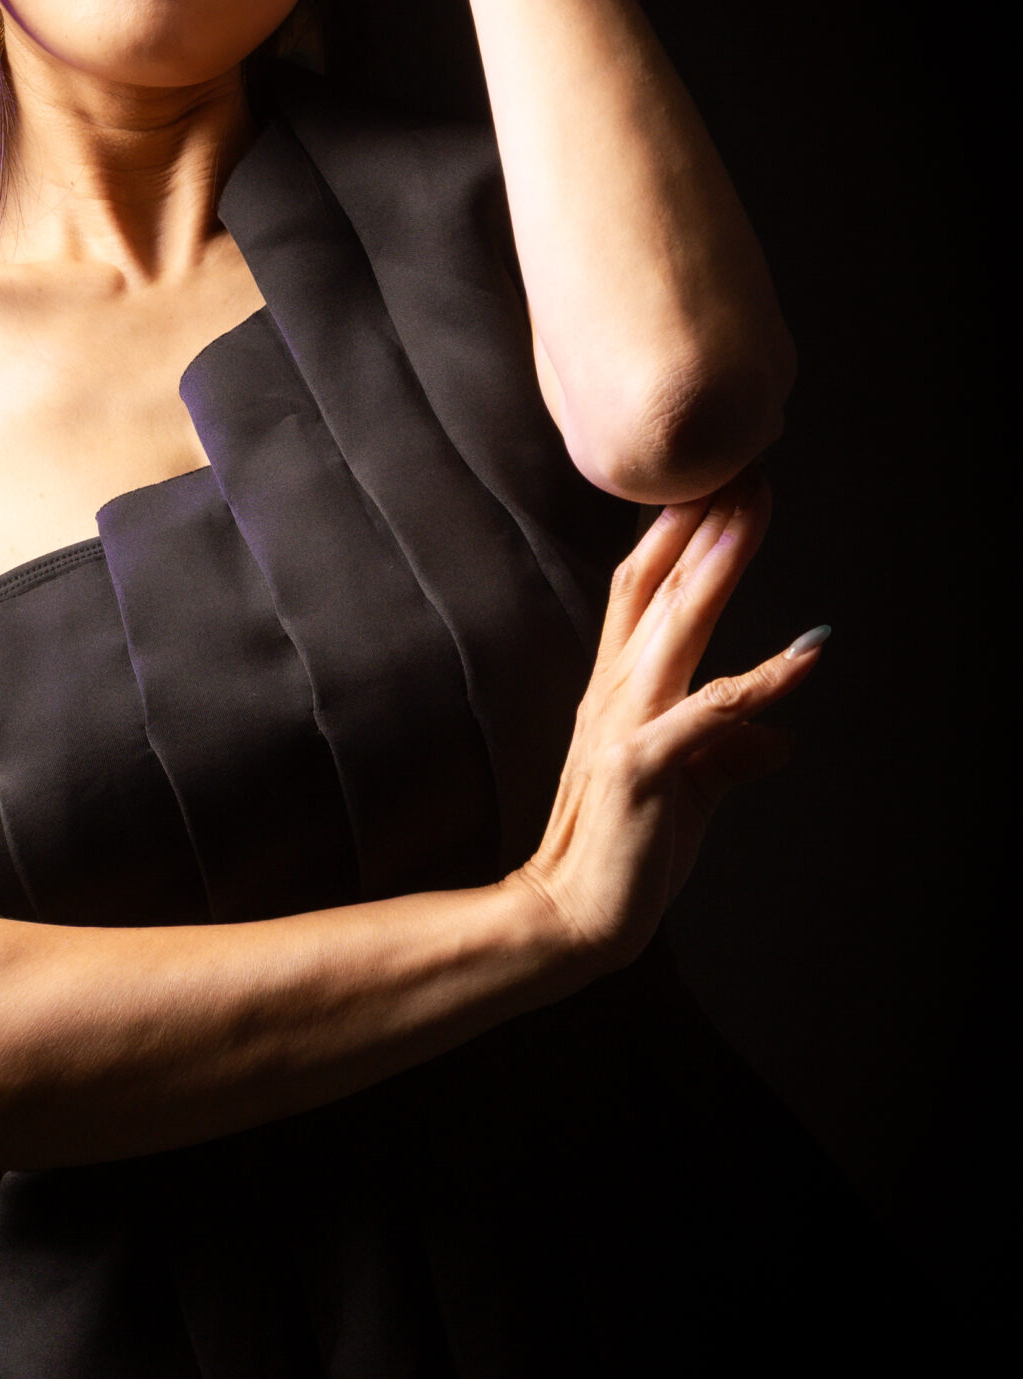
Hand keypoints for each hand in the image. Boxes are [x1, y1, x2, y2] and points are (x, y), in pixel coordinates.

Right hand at [512, 472, 828, 976]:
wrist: (568, 915)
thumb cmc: (622, 853)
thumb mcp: (687, 790)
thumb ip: (726, 753)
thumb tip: (776, 739)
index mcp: (617, 689)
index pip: (640, 590)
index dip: (674, 532)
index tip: (713, 480)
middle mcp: (615, 692)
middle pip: (655, 586)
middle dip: (699, 521)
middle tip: (742, 463)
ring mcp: (626, 724)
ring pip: (677, 626)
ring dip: (721, 564)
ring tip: (757, 510)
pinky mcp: (646, 766)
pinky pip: (716, 711)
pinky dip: (767, 677)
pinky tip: (810, 648)